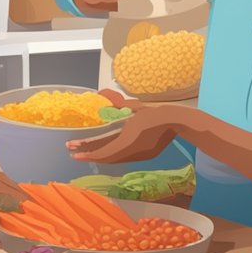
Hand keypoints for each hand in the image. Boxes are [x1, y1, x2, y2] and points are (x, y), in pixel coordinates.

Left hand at [66, 101, 192, 164]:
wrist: (176, 122)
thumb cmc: (155, 113)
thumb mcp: (134, 106)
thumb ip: (117, 102)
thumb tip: (102, 94)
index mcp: (128, 142)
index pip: (104, 153)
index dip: (89, 154)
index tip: (75, 154)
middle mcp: (133, 152)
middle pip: (108, 158)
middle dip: (91, 154)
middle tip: (74, 153)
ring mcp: (140, 155)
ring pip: (116, 158)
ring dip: (101, 155)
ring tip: (86, 151)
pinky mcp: (146, 155)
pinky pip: (124, 156)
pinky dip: (112, 154)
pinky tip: (105, 150)